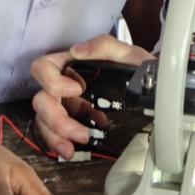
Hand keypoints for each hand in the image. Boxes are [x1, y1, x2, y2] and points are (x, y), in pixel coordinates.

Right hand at [30, 35, 147, 160]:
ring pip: (44, 120)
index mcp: (72, 64)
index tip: (77, 90)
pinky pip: (55, 133)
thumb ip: (104, 46)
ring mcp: (67, 104)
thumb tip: (77, 51)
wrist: (152, 92)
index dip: (52, 81)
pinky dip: (62, 142)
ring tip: (73, 149)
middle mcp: (64, 84)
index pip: (44, 67)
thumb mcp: (127, 54)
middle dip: (56, 120)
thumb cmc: (138, 69)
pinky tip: (76, 148)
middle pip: (41, 100)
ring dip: (56, 136)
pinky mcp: (73, 121)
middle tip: (82, 133)